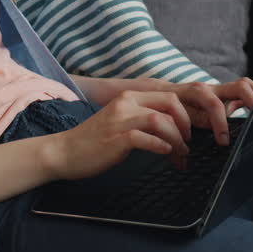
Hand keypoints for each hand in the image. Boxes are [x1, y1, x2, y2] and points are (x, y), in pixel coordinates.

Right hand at [48, 91, 192, 180]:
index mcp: (129, 97)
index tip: (188, 133)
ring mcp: (121, 120)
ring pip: (162, 121)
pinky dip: (161, 146)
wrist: (64, 152)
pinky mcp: (117, 138)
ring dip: (177, 140)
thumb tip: (172, 129)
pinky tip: (164, 154)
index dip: (186, 115)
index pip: (169, 96)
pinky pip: (147, 138)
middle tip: (187, 143)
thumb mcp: (121, 122)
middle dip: (186, 125)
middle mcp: (126, 103)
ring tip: (179, 154)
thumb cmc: (94, 141)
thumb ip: (142, 119)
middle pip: (171, 104)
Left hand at [173, 78, 252, 146]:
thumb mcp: (173, 117)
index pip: (214, 104)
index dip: (220, 122)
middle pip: (239, 86)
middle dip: (252, 101)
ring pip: (245, 86)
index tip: (223, 141)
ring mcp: (220, 90)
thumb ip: (187, 123)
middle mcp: (211, 88)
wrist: (159, 93)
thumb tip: (202, 136)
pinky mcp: (225, 95)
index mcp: (197, 93)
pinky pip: (244, 92)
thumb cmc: (166, 108)